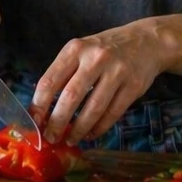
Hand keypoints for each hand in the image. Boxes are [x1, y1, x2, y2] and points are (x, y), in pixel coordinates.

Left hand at [31, 22, 166, 144]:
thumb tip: (42, 106)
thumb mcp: (81, 50)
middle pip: (71, 96)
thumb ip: (64, 72)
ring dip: (79, 129)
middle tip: (51, 137)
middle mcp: (95, 58)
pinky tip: (91, 134)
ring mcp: (116, 72)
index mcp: (75, 49)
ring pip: (93, 108)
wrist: (147, 41)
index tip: (34, 121)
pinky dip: (100, 128)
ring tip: (71, 140)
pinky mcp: (133, 86)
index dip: (39, 104)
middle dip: (58, 121)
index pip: (50, 79)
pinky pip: (113, 113)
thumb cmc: (105, 49)